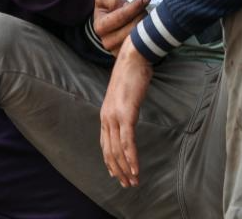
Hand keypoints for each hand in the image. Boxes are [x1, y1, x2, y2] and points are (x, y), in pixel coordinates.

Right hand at [93, 0, 147, 53]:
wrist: (109, 21)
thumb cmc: (108, 7)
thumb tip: (126, 5)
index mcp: (100, 27)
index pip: (120, 17)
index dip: (134, 7)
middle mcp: (107, 42)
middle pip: (131, 30)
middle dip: (141, 17)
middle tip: (145, 9)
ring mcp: (117, 51)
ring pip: (137, 40)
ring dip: (146, 27)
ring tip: (146, 17)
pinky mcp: (128, 56)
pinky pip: (142, 48)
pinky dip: (148, 37)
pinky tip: (148, 28)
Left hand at [100, 38, 152, 187]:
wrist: (133, 58)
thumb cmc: (131, 74)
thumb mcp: (124, 95)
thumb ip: (124, 107)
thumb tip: (129, 115)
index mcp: (105, 114)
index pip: (105, 144)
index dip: (110, 161)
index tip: (116, 174)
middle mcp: (107, 118)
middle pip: (110, 151)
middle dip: (118, 170)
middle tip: (127, 184)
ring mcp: (115, 117)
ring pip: (118, 150)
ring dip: (126, 168)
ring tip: (133, 181)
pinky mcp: (126, 114)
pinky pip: (128, 142)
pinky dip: (132, 157)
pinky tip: (136, 168)